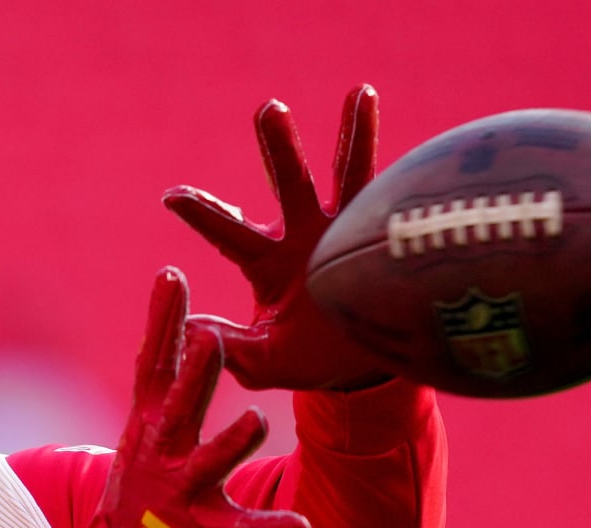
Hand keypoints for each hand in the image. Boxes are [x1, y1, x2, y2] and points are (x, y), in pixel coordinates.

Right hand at [72, 268, 312, 527]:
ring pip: (210, 464)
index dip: (163, 322)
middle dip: (194, 376)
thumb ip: (168, 378)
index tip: (170, 275)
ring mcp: (180, 496)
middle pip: (179, 408)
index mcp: (150, 425)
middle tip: (210, 340)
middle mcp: (162, 456)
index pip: (155, 366)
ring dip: (231, 443)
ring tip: (256, 420)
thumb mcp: (146, 430)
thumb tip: (186, 316)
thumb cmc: (143, 485)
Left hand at [164, 84, 393, 392]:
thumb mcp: (263, 362)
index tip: (171, 195)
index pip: (229, 232)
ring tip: (359, 93)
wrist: (364, 372)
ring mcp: (344, 230)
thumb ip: (229, 347)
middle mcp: (303, 234)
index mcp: (267, 264)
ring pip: (347, 174)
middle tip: (270, 108)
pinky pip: (392, 196)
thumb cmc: (308, 361)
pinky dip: (404, 167)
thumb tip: (189, 330)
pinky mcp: (380, 236)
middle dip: (279, 147)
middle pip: (289, 183)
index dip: (203, 213)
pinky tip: (419, 136)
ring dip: (352, 135)